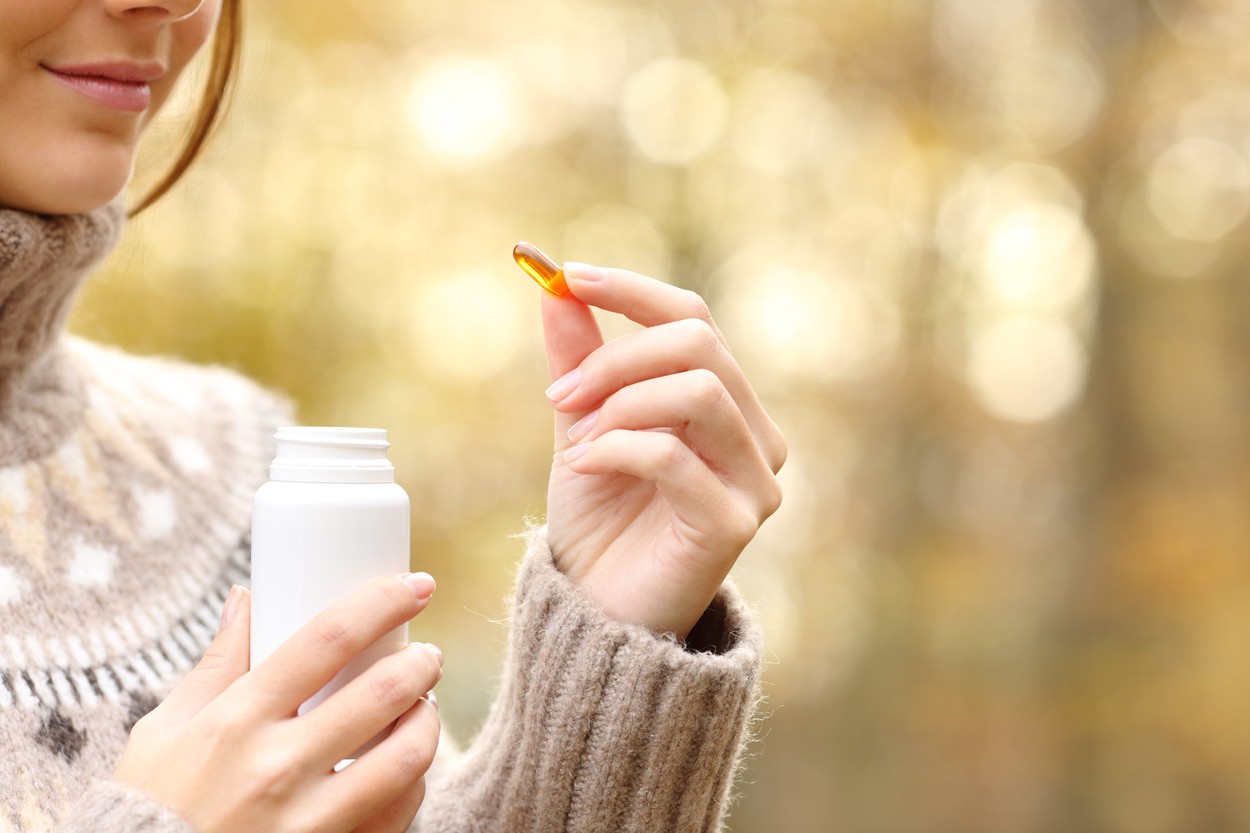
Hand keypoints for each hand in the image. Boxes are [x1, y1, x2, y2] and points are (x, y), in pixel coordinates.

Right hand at [114, 576, 442, 832]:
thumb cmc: (150, 806)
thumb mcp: (165, 731)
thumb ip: (217, 665)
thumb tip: (245, 598)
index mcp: (237, 720)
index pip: (327, 639)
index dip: (382, 602)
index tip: (415, 585)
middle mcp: (276, 767)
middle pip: (382, 693)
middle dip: (421, 663)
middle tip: (426, 656)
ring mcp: (308, 820)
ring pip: (407, 757)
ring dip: (428, 721)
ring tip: (423, 706)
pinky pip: (399, 813)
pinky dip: (414, 781)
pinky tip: (405, 765)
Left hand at [542, 263, 785, 639]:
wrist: (598, 613)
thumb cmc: (599, 521)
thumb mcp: (582, 425)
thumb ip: (579, 358)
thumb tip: (554, 284)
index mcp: (726, 403)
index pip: (694, 318)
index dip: (631, 290)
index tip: (566, 275)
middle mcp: (755, 435)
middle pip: (699, 344)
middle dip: (615, 357)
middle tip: (559, 395)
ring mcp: (754, 481)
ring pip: (698, 391)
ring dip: (618, 403)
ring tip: (574, 441)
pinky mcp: (734, 523)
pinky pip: (673, 454)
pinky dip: (615, 448)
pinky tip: (581, 468)